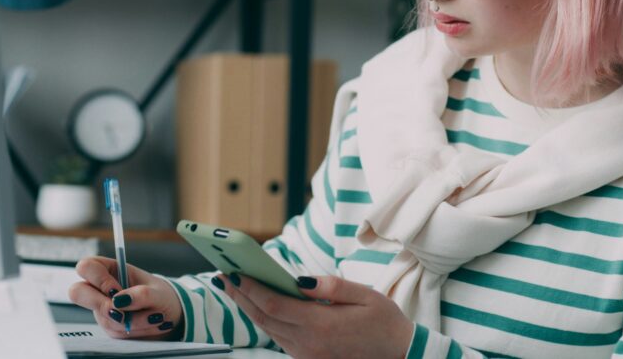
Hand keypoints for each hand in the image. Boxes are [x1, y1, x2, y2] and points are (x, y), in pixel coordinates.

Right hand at [70, 256, 182, 339]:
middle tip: (124, 308)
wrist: (169, 315)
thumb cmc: (162, 296)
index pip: (86, 266)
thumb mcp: (158, 292)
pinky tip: (147, 324)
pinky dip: (133, 329)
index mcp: (111, 270)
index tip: (116, 289)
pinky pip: (113, 331)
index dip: (97, 278)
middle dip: (102, 304)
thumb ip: (142, 294)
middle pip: (76, 292)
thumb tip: (120, 300)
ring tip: (152, 316)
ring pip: (101, 317)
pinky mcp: (108, 325)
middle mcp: (101, 289)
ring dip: (131, 319)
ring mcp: (102, 308)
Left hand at [218, 274, 413, 358]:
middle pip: (264, 318)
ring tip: (234, 287)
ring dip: (249, 308)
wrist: (399, 356)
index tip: (234, 271)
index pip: (274, 305)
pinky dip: (265, 320)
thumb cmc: (385, 323)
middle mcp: (309, 344)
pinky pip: (279, 338)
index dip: (250, 288)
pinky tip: (258, 305)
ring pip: (268, 330)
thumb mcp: (366, 296)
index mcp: (322, 325)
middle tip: (223, 275)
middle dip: (241, 296)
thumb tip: (299, 278)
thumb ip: (332, 286)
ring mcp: (307, 355)